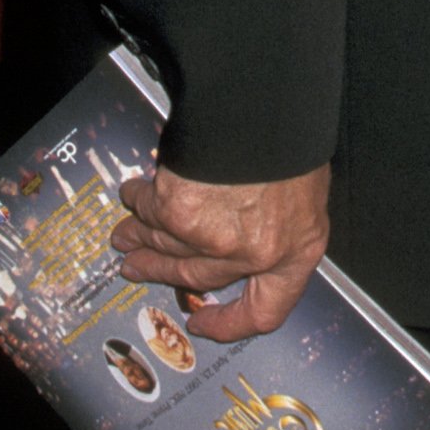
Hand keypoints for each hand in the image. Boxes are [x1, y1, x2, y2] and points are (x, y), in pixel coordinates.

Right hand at [112, 161, 329, 342]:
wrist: (271, 104)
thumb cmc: (293, 140)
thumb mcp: (305, 190)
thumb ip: (279, 220)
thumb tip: (250, 232)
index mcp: (295, 253)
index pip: (264, 312)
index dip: (231, 324)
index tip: (202, 324)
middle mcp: (255, 255)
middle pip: (199, 278)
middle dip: (162, 272)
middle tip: (137, 267)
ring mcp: (215, 240)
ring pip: (170, 246)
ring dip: (142, 239)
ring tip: (124, 236)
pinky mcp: (180, 215)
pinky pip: (152, 212)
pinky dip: (138, 204)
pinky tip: (131, 196)